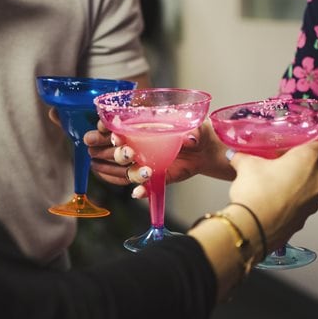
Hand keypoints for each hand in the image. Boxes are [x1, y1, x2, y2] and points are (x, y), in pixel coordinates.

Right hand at [85, 119, 234, 197]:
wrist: (207, 151)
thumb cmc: (198, 131)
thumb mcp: (198, 126)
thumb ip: (193, 130)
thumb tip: (189, 138)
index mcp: (144, 125)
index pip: (119, 125)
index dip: (111, 129)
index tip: (113, 133)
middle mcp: (140, 144)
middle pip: (119, 149)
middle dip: (118, 152)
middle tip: (128, 153)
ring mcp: (146, 161)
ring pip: (129, 168)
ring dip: (131, 172)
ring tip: (144, 173)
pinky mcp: (156, 176)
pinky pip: (145, 185)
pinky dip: (142, 190)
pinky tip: (139, 193)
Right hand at [227, 139, 317, 250]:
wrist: (254, 228)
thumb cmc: (256, 193)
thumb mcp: (246, 165)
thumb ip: (243, 157)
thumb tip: (236, 156)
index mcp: (307, 159)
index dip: (310, 142)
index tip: (297, 144)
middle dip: (313, 161)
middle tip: (292, 160)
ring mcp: (315, 201)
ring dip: (307, 181)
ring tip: (284, 181)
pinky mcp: (307, 217)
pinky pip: (308, 203)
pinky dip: (299, 200)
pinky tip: (280, 199)